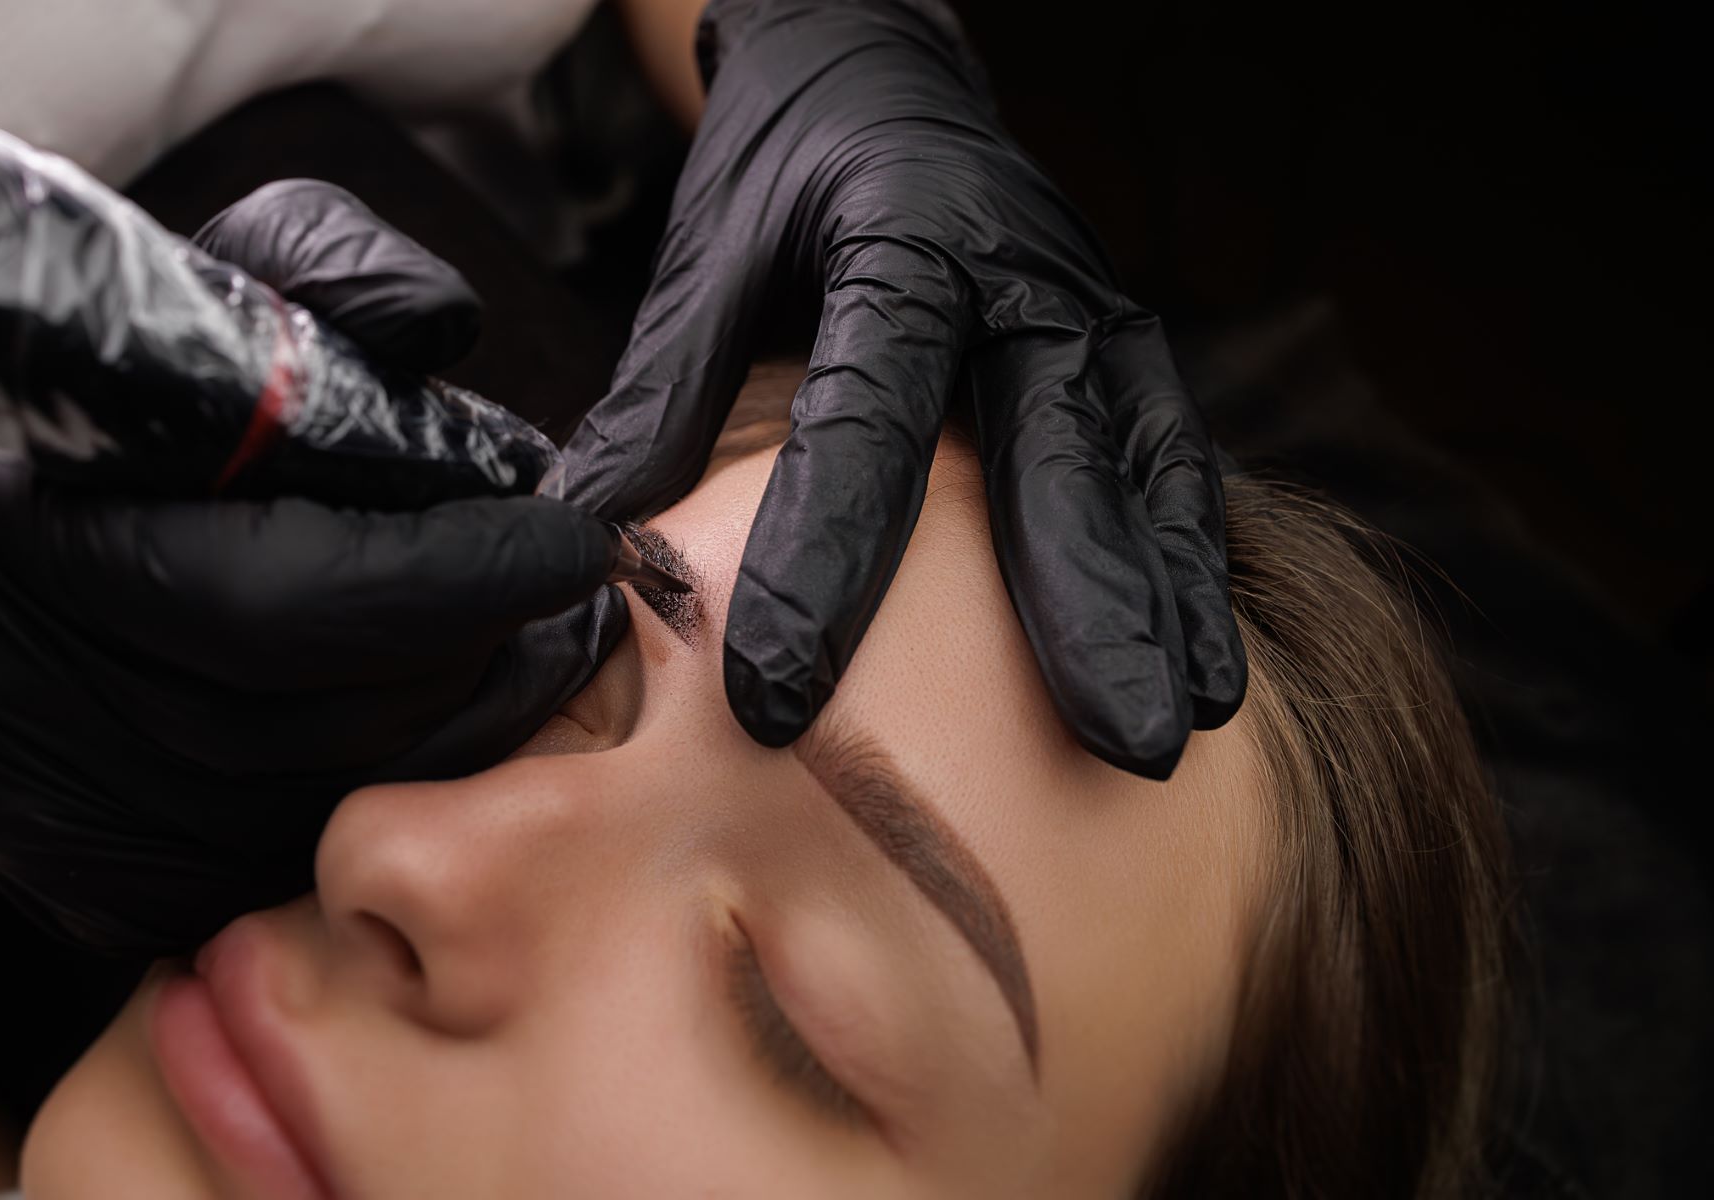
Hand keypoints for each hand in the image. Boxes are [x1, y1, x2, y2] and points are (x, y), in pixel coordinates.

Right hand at [0, 173, 626, 952]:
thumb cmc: (93, 417)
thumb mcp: (197, 308)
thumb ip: (322, 285)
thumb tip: (441, 326)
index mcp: (66, 542)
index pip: (314, 598)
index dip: (464, 576)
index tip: (567, 540)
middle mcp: (61, 694)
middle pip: (349, 713)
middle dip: (486, 651)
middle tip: (562, 599)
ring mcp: (79, 807)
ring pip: (338, 795)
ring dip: (461, 725)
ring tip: (524, 650)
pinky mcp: (100, 874)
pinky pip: (292, 856)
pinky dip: (383, 790)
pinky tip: (432, 723)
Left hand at [560, 0, 1244, 777]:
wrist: (882, 64)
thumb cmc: (790, 165)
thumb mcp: (713, 251)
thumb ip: (666, 392)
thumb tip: (586, 542)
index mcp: (905, 245)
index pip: (867, 422)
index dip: (824, 564)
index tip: (781, 697)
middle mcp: (1023, 280)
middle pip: (1055, 457)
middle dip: (1084, 611)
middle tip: (1105, 746)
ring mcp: (1091, 311)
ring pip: (1142, 467)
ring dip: (1161, 605)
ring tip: (1168, 734)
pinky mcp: (1123, 343)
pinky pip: (1171, 460)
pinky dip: (1191, 566)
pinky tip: (1207, 668)